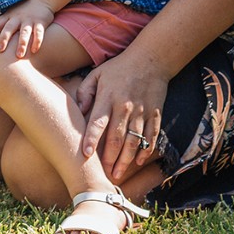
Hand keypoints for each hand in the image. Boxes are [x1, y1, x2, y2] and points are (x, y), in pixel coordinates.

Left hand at [0, 0, 55, 57]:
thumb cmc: (23, 10)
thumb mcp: (12, 14)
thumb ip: (3, 24)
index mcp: (9, 16)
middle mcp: (17, 17)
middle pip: (9, 28)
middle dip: (4, 39)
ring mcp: (29, 20)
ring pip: (24, 32)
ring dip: (22, 43)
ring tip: (19, 55)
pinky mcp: (40, 22)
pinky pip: (39, 32)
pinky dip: (37, 41)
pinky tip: (34, 50)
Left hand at [76, 49, 168, 183]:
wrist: (151, 59)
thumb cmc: (119, 68)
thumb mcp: (97, 74)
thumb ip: (85, 91)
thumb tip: (79, 110)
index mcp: (108, 97)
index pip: (98, 122)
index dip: (91, 140)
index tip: (85, 155)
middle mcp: (125, 107)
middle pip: (116, 137)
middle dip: (109, 158)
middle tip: (103, 175)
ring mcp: (142, 112)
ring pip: (134, 141)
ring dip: (126, 160)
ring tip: (118, 174)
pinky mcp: (155, 114)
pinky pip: (151, 137)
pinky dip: (146, 150)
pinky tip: (139, 162)